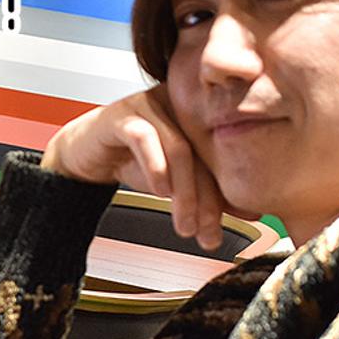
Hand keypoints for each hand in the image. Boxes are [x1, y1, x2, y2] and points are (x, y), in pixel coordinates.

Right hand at [41, 86, 227, 250]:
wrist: (85, 154)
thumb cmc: (134, 160)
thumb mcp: (176, 182)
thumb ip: (209, 190)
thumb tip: (252, 210)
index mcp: (200, 114)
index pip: (221, 158)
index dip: (227, 196)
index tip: (232, 226)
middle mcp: (179, 104)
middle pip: (204, 154)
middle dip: (207, 201)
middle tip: (205, 235)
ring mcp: (150, 105)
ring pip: (179, 149)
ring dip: (184, 193)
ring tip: (184, 225)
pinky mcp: (121, 114)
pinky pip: (144, 137)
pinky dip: (156, 167)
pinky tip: (160, 192)